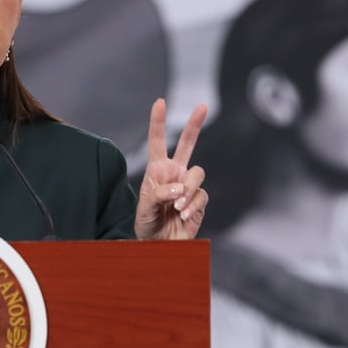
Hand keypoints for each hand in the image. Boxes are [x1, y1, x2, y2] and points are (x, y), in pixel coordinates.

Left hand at [134, 98, 208, 239]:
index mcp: (156, 170)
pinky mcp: (199, 200)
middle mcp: (174, 173)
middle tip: (203, 106)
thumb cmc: (147, 225)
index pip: (157, 142)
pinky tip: (182, 216)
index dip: (158, 122)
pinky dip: (192, 206)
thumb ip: (158, 194)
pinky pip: (201, 195)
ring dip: (188, 190)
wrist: (160, 245)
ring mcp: (188, 185)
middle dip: (194, 125)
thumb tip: (178, 187)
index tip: (160, 102)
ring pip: (197, 173)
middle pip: (187, 144)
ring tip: (177, 208)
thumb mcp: (144, 209)